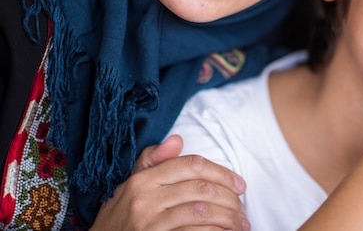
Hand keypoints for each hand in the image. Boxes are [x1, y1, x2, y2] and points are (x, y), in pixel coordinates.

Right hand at [91, 135, 250, 230]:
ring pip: (201, 212)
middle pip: (201, 188)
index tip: (239, 184)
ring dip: (227, 218)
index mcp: (143, 179)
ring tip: (240, 224)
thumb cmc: (119, 216)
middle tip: (242, 207)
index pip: (192, 165)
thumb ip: (153, 160)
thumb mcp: (130, 184)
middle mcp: (146, 198)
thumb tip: (178, 139)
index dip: (222, 173)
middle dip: (229, 198)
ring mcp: (150, 222)